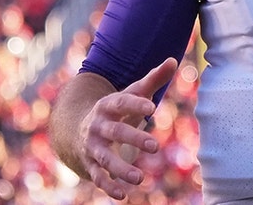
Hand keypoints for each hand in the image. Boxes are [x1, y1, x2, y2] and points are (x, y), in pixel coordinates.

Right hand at [78, 58, 176, 199]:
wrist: (79, 127)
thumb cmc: (117, 109)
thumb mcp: (132, 93)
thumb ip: (152, 79)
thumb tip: (173, 61)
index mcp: (108, 105)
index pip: (122, 101)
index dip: (136, 104)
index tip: (153, 107)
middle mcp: (98, 125)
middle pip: (116, 131)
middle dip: (133, 138)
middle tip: (155, 146)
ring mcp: (92, 145)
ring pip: (105, 158)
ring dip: (120, 169)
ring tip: (140, 178)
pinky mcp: (90, 163)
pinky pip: (98, 176)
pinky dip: (109, 186)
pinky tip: (123, 195)